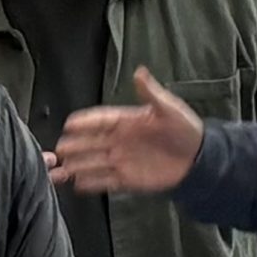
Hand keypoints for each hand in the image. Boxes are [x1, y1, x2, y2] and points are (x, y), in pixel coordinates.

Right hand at [50, 67, 205, 194]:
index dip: (85, 122)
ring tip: (60, 169)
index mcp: (127, 121)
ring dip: (77, 165)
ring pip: (94, 162)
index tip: (69, 123)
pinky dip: (91, 182)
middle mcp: (120, 140)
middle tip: (58, 149)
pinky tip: (77, 183)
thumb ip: (151, 93)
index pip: (101, 120)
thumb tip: (139, 73)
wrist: (198, 159)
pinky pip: (105, 180)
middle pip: (91, 142)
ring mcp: (122, 160)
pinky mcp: (127, 178)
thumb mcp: (169, 109)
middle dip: (74, 145)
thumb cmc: (185, 130)